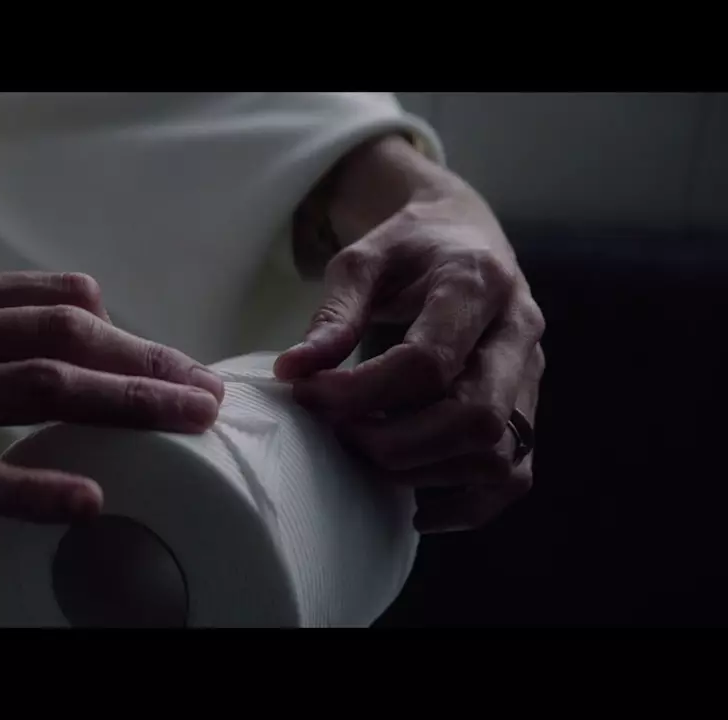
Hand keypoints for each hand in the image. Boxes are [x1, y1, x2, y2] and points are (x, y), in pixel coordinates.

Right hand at [0, 270, 224, 549]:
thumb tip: (95, 317)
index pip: (61, 302)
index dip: (133, 332)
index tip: (181, 366)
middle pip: (62, 337)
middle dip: (145, 362)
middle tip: (204, 395)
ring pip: (35, 388)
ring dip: (121, 403)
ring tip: (182, 424)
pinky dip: (36, 487)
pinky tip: (89, 500)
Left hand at [275, 186, 544, 532]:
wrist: (462, 234)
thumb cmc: (408, 247)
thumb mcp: (362, 260)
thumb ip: (332, 314)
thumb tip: (293, 370)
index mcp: (478, 283)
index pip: (429, 360)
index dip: (361, 392)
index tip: (308, 395)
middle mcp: (519, 331)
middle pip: (474, 416)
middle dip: (396, 442)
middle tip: (340, 435)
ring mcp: (532, 375)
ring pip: (496, 453)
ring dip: (423, 471)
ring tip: (367, 454)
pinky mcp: (529, 408)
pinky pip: (513, 477)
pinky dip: (464, 504)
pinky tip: (412, 504)